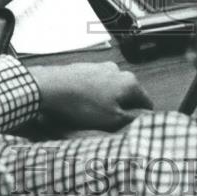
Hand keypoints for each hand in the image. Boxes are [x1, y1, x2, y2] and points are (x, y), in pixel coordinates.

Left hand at [29, 62, 152, 130]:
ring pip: (110, 91)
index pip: (146, 102)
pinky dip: (91, 96)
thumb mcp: (112, 120)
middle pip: (127, 96)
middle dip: (121, 110)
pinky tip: (81, 106)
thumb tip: (145, 119)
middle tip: (110, 126)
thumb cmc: (82, 104)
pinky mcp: (84, 69)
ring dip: (105, 104)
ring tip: (92, 117)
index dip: (141, 118)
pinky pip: (94, 86)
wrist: (50, 87)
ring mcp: (99, 67)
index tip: (133, 128)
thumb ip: (132, 119)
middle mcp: (117, 71)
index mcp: (129, 82)